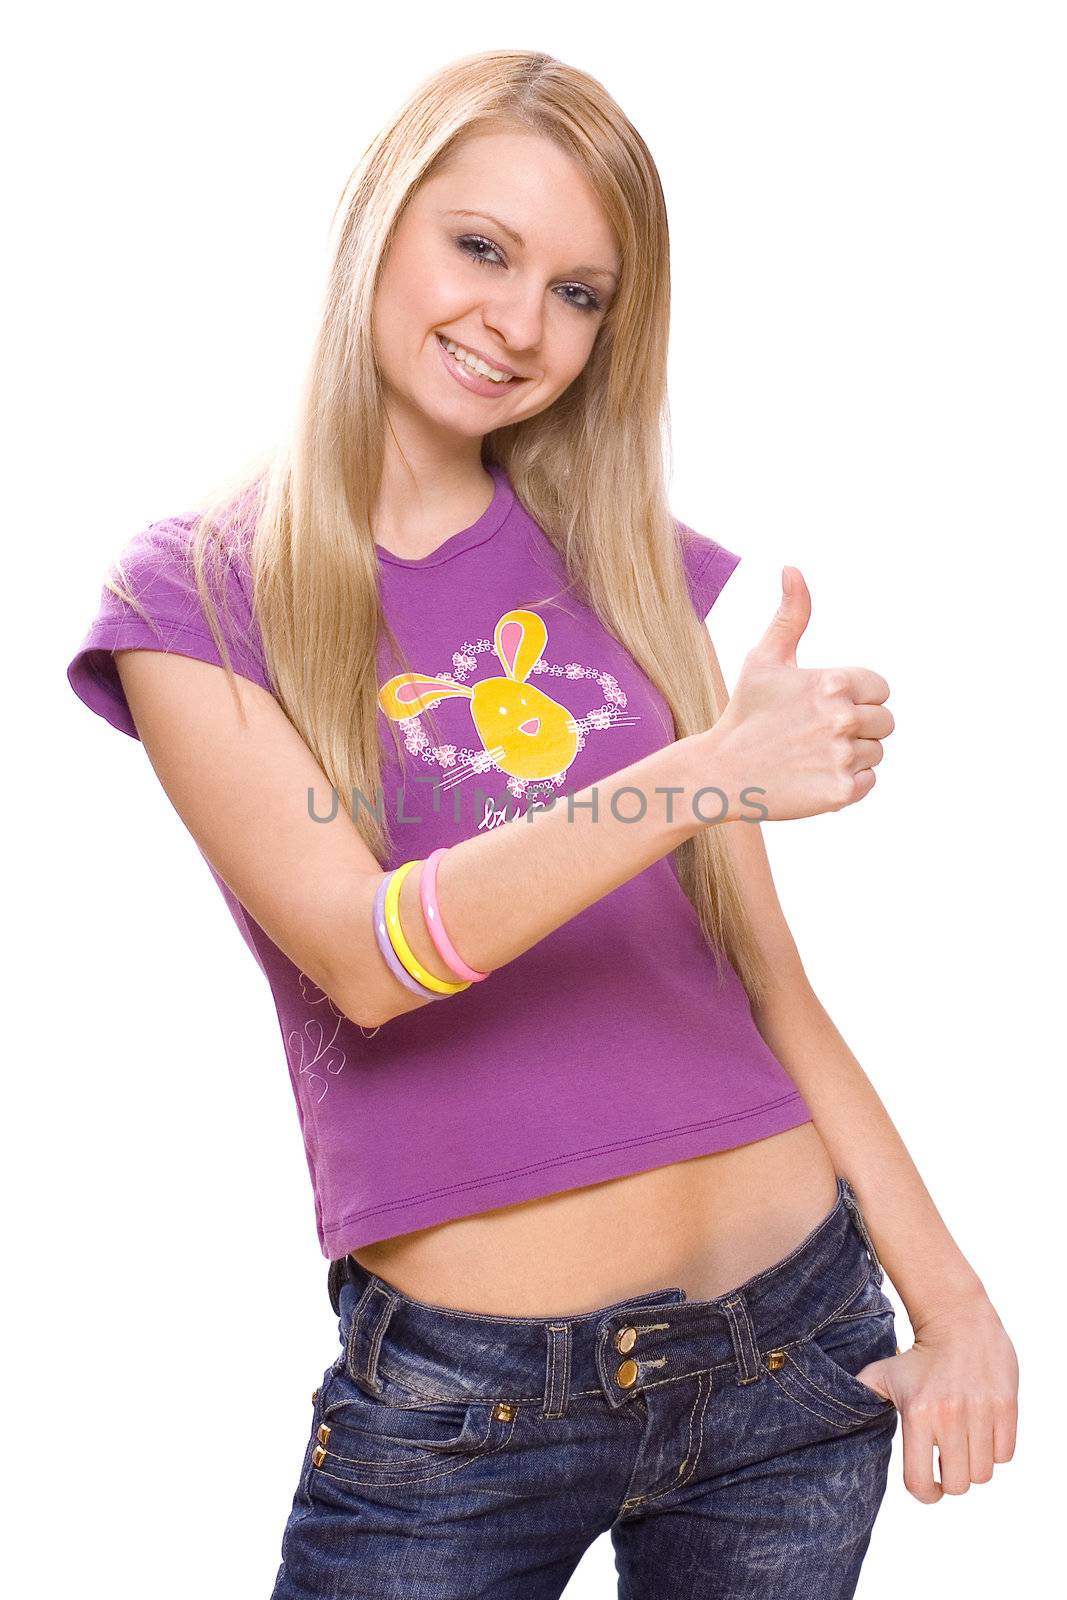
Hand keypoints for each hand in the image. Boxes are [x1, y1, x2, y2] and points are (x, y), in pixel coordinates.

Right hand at [711, 566, 894, 821]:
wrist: (719, 772)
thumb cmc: (745, 712)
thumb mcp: (764, 659)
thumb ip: (791, 614)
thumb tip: (792, 568)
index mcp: (832, 682)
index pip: (880, 689)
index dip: (856, 697)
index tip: (822, 707)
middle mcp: (841, 718)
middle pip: (884, 722)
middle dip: (857, 727)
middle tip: (815, 735)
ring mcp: (842, 757)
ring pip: (875, 753)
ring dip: (850, 755)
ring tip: (811, 755)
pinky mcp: (840, 792)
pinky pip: (868, 782)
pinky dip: (847, 783)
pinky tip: (813, 775)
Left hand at [853, 1290, 1018, 1502]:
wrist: (958, 1321)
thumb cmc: (917, 1356)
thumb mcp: (882, 1375)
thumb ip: (862, 1397)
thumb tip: (838, 1419)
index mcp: (917, 1414)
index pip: (920, 1482)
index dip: (925, 1494)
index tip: (930, 1488)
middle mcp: (949, 1416)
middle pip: (958, 1484)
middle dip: (952, 1479)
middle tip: (947, 1460)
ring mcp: (980, 1412)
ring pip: (983, 1473)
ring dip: (974, 1465)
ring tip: (964, 1443)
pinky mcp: (1005, 1406)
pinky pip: (1005, 1454)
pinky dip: (994, 1450)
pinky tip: (981, 1432)